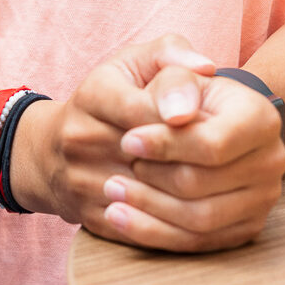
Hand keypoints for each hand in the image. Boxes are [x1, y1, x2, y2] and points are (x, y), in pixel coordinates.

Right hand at [11, 35, 215, 231]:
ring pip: (148, 199)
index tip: (217, 124)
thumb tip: (207, 67)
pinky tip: (200, 212)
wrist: (53, 151)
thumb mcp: (135, 62)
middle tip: (231, 161)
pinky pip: (139, 229)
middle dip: (194, 160)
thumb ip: (172, 55)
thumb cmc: (112, 96)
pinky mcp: (90, 218)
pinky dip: (174, 225)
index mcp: (95, 95)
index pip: (148, 110)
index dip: (188, 119)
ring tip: (222, 188)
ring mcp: (81, 182)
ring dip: (190, 197)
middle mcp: (80, 138)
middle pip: (150, 158)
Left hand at [105, 73, 284, 251]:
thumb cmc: (182, 91)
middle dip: (153, 177)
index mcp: (261, 118)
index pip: (212, 144)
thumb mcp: (174, 70)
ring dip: (148, 208)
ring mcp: (261, 200)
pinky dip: (154, 233)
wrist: (201, 119)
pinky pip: (197, 244)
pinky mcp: (244, 229)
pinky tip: (121, 217)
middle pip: (202, 184)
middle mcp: (271, 161)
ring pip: (199, 220)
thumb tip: (176, 113)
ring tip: (112, 191)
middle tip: (117, 166)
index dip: (166, 145)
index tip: (127, 140)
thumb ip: (175, 82)